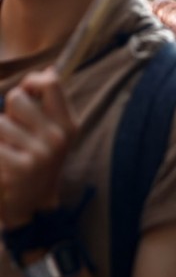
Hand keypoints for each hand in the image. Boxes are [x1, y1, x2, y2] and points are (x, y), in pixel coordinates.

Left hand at [0, 68, 77, 227]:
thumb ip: (48, 104)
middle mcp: (58, 137)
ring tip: (6, 152)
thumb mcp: (51, 134)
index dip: (31, 81)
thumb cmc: (34, 161)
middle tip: (14, 135)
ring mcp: (40, 153)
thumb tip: (47, 71)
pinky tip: (2, 165)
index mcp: (68, 125)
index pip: (50, 83)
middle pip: (17, 98)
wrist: (29, 204)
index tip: (26, 92)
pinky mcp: (20, 167)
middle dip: (7, 112)